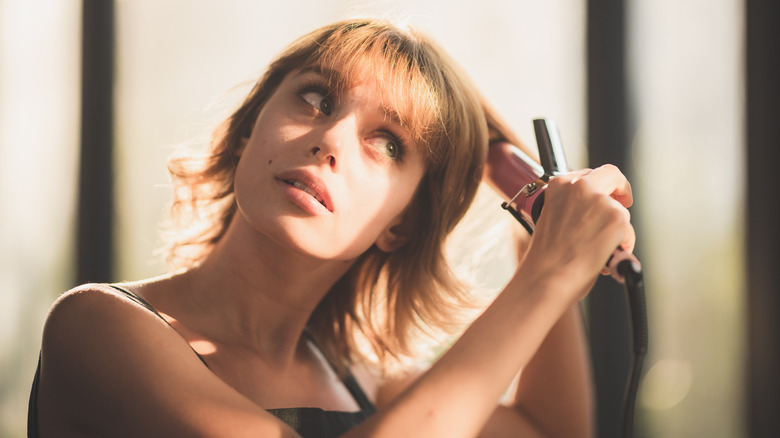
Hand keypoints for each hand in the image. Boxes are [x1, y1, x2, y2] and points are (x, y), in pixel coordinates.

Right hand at [521, 164, 635, 302]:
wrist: (547, 278)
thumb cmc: (545, 258)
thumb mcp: (552, 219)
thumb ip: (572, 207)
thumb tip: (594, 213)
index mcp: (559, 185)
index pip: (588, 174)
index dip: (600, 185)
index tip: (605, 194)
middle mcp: (580, 187)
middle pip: (611, 174)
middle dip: (620, 188)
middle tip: (624, 202)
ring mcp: (600, 202)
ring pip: (620, 211)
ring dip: (615, 229)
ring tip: (598, 251)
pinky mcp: (617, 219)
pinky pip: (628, 232)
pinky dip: (622, 246)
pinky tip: (605, 257)